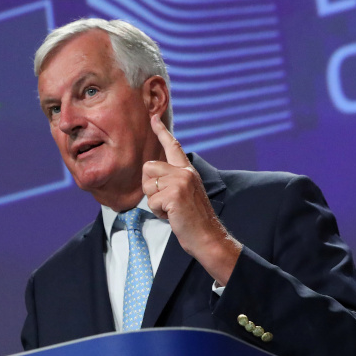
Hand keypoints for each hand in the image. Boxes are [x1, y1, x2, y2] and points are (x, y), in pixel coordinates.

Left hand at [143, 115, 241, 285]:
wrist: (208, 237)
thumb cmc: (193, 219)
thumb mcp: (184, 194)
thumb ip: (172, 180)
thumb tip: (152, 174)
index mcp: (188, 170)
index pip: (173, 146)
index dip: (161, 131)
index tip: (153, 118)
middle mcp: (185, 172)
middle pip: (148, 168)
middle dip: (150, 188)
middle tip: (166, 202)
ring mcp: (181, 182)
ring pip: (147, 186)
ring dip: (154, 202)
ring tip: (171, 210)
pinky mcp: (175, 195)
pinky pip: (151, 201)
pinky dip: (158, 212)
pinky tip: (173, 216)